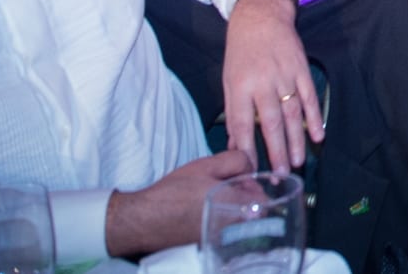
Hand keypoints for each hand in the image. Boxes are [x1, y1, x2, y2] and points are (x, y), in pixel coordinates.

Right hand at [106, 151, 251, 259]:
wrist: (143, 220)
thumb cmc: (173, 192)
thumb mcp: (207, 165)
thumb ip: (237, 161)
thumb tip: (250, 167)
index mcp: (235, 205)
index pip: (264, 201)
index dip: (255, 187)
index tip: (241, 180)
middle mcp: (233, 228)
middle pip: (255, 213)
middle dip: (245, 197)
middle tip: (224, 186)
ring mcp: (221, 240)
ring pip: (241, 222)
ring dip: (233, 207)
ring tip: (212, 197)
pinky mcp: (209, 246)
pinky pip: (226, 232)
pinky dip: (221, 219)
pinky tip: (203, 210)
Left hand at [220, 0, 320, 171]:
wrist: (260, 16)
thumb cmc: (240, 51)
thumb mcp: (228, 79)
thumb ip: (233, 111)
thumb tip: (236, 144)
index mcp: (240, 86)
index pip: (242, 124)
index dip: (246, 148)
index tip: (250, 170)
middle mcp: (262, 81)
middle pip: (270, 122)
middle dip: (275, 150)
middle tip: (279, 174)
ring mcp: (284, 74)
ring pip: (291, 113)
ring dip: (296, 139)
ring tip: (298, 162)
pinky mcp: (301, 68)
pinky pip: (309, 97)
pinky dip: (314, 117)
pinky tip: (317, 135)